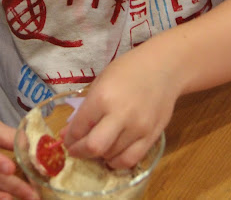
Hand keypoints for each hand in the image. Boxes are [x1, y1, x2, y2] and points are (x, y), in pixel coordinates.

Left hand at [62, 45, 178, 168]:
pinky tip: (112, 154)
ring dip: (99, 155)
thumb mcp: (100, 82)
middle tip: (77, 149)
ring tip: (98, 145)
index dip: (69, 138)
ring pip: (111, 155)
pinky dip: (117, 161)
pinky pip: (131, 159)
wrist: (163, 69)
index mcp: (103, 97)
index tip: (68, 139)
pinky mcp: (152, 136)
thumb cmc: (128, 70)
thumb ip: (85, 109)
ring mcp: (138, 128)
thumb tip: (69, 134)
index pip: (79, 128)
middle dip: (80, 151)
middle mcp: (121, 115)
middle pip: (94, 147)